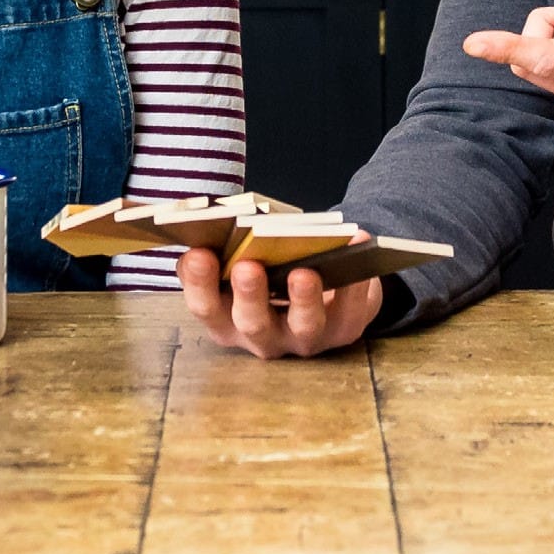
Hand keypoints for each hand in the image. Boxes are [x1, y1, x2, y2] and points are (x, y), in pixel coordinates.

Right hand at [177, 240, 382, 359]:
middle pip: (251, 324)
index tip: (198, 254)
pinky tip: (355, 246)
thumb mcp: (250, 254)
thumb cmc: (277, 263)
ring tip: (303, 273)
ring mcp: (303, 338)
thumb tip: (224, 215)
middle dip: (249, 295)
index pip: (206, 307)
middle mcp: (262, 335)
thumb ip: (235, 243)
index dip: (198, 283)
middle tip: (247, 267)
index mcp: (229, 315)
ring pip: (302, 327)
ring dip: (302, 300)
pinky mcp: (343, 330)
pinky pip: (351, 311)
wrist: (327, 285)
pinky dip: (354, 283)